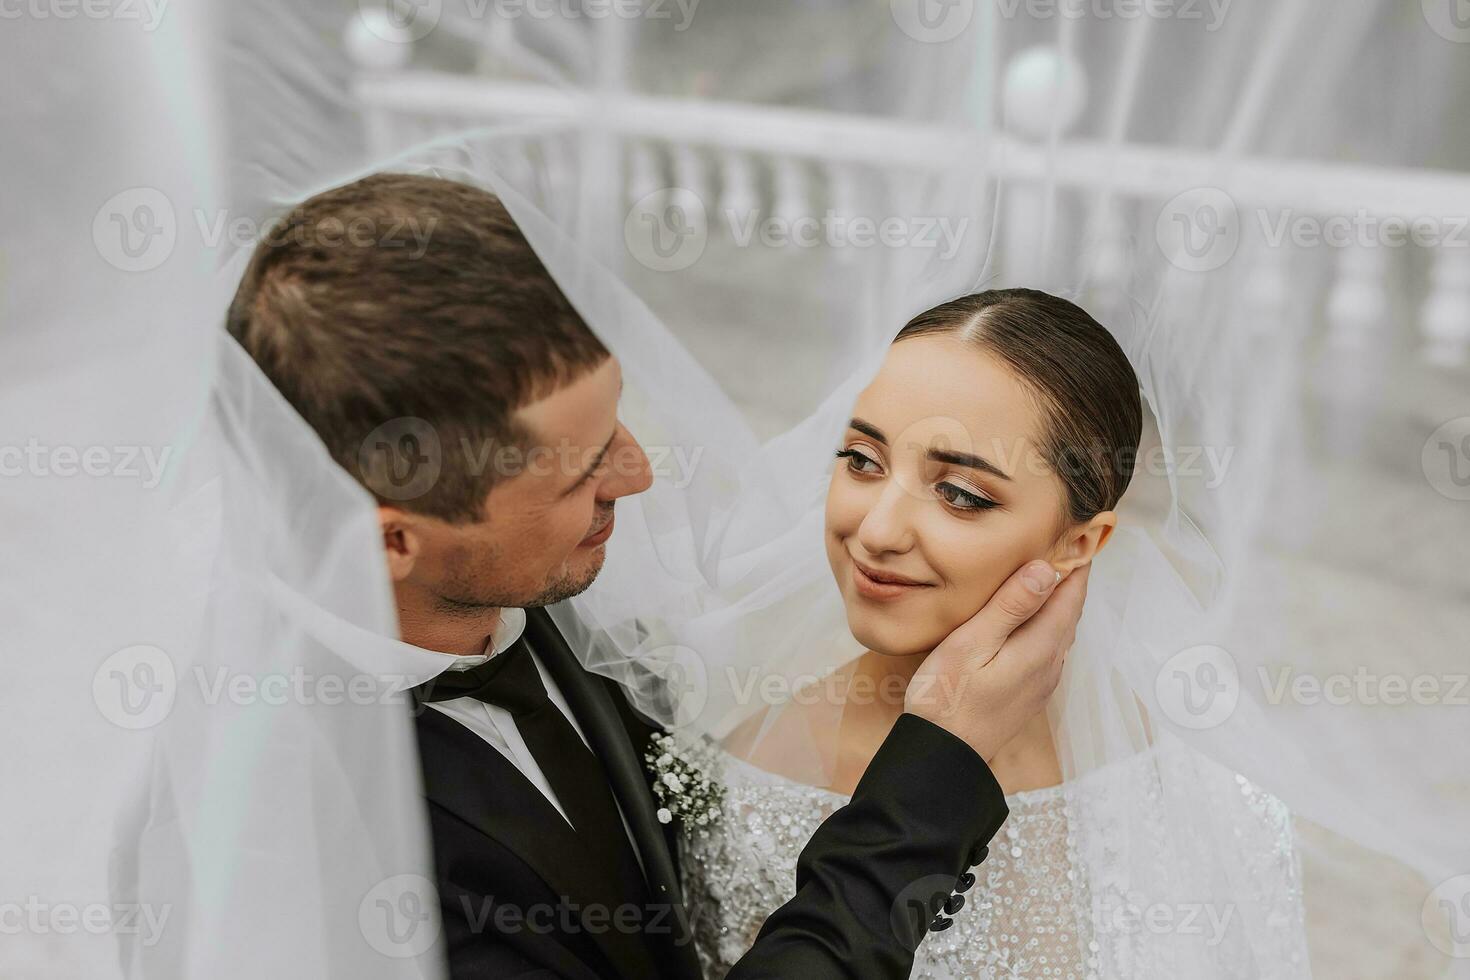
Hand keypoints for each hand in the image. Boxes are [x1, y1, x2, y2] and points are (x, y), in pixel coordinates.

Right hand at [904, 560, 1088, 761]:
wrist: (942, 757)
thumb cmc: (947, 699)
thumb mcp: (972, 645)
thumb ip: (1009, 608)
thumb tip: (1046, 570)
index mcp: (1039, 648)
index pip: (1070, 597)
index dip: (1076, 564)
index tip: (1079, 533)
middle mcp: (1048, 665)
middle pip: (1068, 613)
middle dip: (1068, 580)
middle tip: (1063, 545)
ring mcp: (1039, 683)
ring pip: (1057, 632)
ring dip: (1056, 602)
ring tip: (1045, 574)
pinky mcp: (1025, 694)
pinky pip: (1045, 649)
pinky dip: (1043, 624)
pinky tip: (1024, 619)